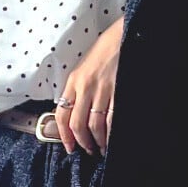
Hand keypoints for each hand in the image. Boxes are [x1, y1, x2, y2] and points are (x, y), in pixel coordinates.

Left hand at [54, 15, 122, 154]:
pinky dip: (111, 133)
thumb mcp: (85, 68)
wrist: (125, 35)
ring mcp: (102, 89)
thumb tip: (74, 115)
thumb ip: (78, 90)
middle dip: (82, 142)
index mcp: (74, 81)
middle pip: (77, 124)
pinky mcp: (119, 90)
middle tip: (88, 151)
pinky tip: (113, 140)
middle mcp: (85, 86)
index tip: (70, 147)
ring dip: (97, 141)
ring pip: (95, 125)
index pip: (62, 114)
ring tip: (101, 149)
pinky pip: (112, 119)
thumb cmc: (106, 52)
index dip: (64, 135)